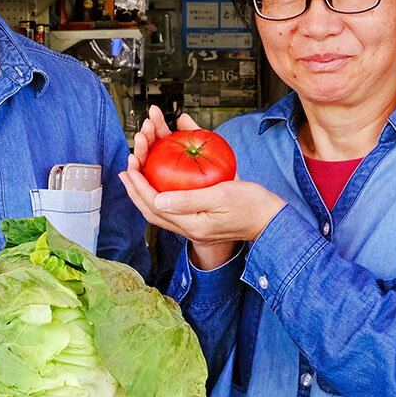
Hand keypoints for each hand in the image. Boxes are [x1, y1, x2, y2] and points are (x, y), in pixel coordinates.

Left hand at [122, 109, 284, 269]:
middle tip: (125, 170)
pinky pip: (172, 208)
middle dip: (135, 190)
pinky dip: (159, 194)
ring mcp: (194, 226)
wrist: (270, 220)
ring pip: (159, 211)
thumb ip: (188, 200)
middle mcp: (189, 228)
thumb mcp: (220, 196)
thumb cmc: (251, 205)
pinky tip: (157, 182)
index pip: (155, 205)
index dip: (139, 186)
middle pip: (151, 211)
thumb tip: (158, 200)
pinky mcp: (199, 221)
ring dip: (144, 193)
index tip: (130, 168)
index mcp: (192, 224)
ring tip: (134, 175)